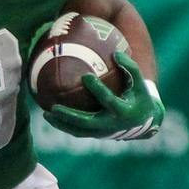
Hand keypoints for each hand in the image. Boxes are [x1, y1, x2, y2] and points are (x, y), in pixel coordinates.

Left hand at [44, 50, 163, 140]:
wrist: (143, 123)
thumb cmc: (139, 97)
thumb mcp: (140, 82)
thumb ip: (130, 67)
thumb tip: (115, 53)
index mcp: (123, 111)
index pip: (108, 100)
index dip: (98, 89)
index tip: (86, 76)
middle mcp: (111, 124)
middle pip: (87, 122)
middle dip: (70, 116)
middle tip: (53, 107)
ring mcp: (103, 132)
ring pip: (78, 131)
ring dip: (61, 124)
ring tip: (46, 114)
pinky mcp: (96, 135)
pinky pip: (77, 132)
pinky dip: (64, 126)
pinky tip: (51, 116)